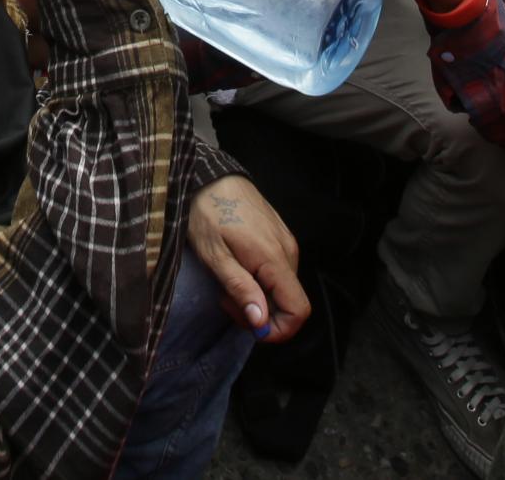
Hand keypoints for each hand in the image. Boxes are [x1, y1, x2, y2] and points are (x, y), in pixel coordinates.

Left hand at [188, 177, 309, 341]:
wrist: (207, 176)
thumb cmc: (206, 214)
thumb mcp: (215, 257)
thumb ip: (241, 290)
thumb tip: (261, 323)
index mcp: (275, 259)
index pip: (298, 310)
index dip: (278, 329)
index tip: (247, 324)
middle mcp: (288, 251)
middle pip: (288, 303)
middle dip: (259, 313)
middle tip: (225, 299)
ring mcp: (286, 242)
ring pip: (281, 288)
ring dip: (256, 296)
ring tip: (226, 280)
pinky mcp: (278, 236)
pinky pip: (277, 272)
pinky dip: (259, 280)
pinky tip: (235, 268)